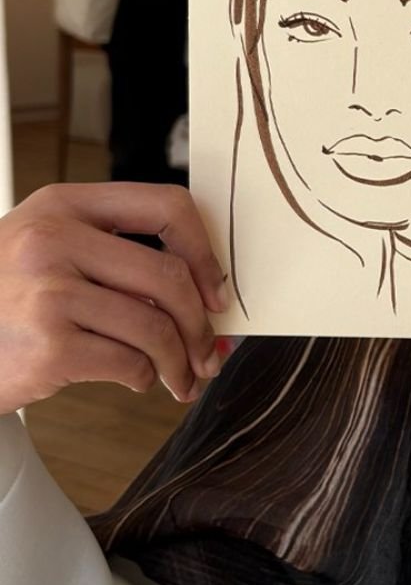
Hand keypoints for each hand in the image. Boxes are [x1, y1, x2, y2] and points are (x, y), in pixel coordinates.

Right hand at [0, 183, 228, 417]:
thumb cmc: (7, 302)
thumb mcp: (48, 251)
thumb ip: (116, 257)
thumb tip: (208, 296)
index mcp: (64, 204)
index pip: (165, 206)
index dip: (205, 251)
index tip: (216, 290)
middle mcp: (53, 239)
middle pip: (169, 277)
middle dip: (201, 324)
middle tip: (208, 352)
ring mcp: (47, 291)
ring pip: (155, 327)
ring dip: (180, 361)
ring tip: (183, 378)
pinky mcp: (47, 345)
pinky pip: (129, 363)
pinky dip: (144, 378)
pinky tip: (136, 380)